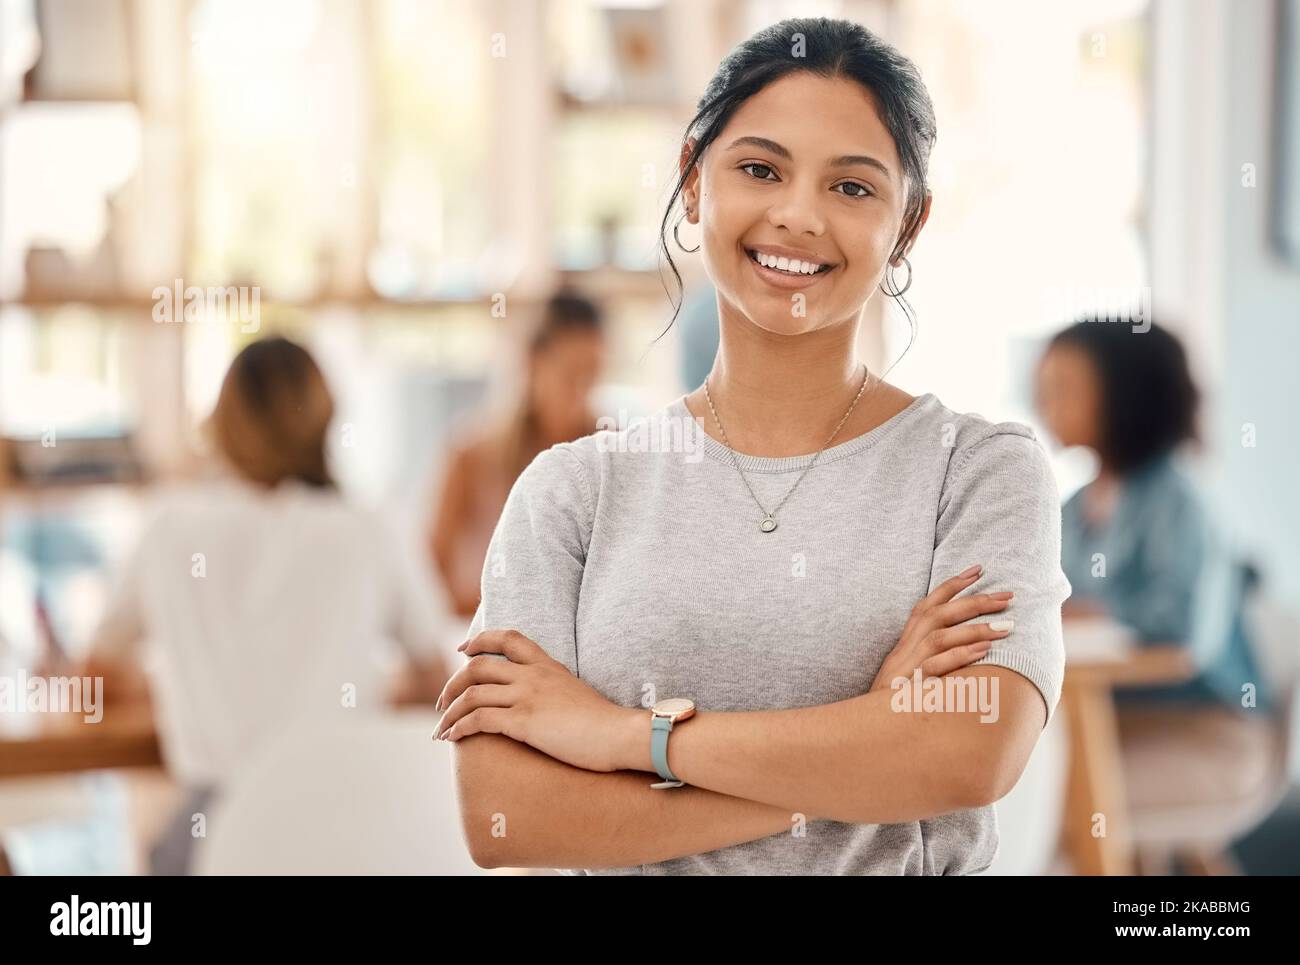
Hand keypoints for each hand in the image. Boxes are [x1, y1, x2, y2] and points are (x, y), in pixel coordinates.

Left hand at [434, 629, 636, 772]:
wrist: (619, 734)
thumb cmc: (604, 722)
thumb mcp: (575, 691)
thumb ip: (553, 687)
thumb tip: (538, 701)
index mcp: (547, 665)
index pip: (508, 637)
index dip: (480, 639)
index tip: (463, 649)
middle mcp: (533, 675)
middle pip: (477, 667)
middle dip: (453, 684)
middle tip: (443, 702)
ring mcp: (528, 696)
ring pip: (472, 694)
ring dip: (449, 712)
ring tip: (441, 729)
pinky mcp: (525, 722)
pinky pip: (479, 719)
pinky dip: (460, 728)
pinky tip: (453, 738)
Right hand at [868, 566, 1013, 693]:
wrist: (865, 733)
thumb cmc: (894, 705)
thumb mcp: (907, 676)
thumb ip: (931, 659)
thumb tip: (969, 647)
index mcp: (904, 644)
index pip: (927, 605)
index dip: (951, 585)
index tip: (979, 569)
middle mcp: (904, 650)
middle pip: (938, 615)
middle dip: (974, 601)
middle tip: (1008, 596)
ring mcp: (905, 668)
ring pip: (939, 637)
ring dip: (975, 628)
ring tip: (1007, 626)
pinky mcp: (909, 689)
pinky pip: (936, 667)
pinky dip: (961, 655)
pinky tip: (985, 650)